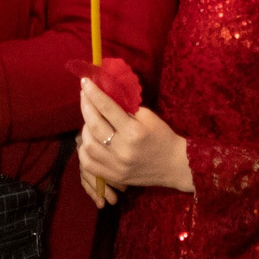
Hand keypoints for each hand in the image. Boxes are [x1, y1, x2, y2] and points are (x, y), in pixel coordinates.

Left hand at [78, 78, 190, 201]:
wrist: (174, 165)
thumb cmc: (162, 136)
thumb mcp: (148, 116)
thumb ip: (125, 108)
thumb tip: (105, 97)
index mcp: (133, 131)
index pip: (107, 108)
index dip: (94, 94)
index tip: (85, 82)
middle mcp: (122, 149)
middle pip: (94, 125)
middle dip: (86, 107)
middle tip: (84, 95)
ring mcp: (116, 165)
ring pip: (88, 145)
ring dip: (84, 129)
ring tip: (89, 119)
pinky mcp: (114, 176)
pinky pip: (89, 164)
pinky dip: (84, 151)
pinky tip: (88, 140)